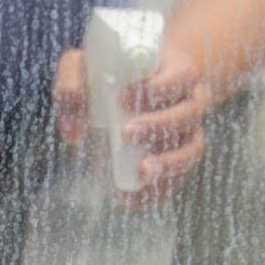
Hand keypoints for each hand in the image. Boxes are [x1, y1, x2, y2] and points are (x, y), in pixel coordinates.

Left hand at [54, 46, 212, 206]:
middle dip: (160, 125)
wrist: (128, 87)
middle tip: (127, 133)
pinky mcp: (176, 161)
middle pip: (190, 113)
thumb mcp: (85, 67)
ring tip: (143, 172)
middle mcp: (189, 102)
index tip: (124, 96)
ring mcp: (188, 133)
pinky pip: (177, 179)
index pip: (182, 75)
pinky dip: (156, 192)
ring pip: (193, 149)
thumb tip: (73, 131)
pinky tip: (130, 197)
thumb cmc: (106, 73)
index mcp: (176, 71)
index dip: (159, 87)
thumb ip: (71, 87)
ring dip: (170, 163)